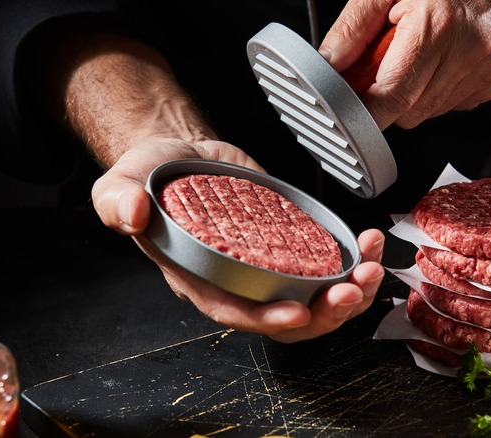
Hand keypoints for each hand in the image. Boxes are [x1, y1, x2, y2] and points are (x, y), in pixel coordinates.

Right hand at [92, 139, 385, 342]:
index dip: (266, 319)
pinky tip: (369, 241)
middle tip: (351, 290)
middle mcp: (238, 279)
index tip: (298, 312)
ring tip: (373, 268)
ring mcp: (268, 263)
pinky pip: (327, 264)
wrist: (181, 153)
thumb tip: (132, 213)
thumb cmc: (151, 176)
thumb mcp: (122, 182)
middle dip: (324, 313)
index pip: (234, 311)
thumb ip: (118, 200)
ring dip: (350, 292)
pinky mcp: (290, 241)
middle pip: (286, 318)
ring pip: (315, 297)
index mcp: (199, 278)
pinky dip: (354, 259)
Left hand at [319, 0, 490, 128]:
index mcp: (438, 26)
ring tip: (417, 52)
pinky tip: (440, 59)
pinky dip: (435, 89)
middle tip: (383, 63)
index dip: (361, 111)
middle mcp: (467, 53)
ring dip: (410, 92)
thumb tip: (329, 64)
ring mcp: (485, 74)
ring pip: (425, 113)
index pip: (389, 98)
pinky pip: (448, 105)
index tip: (344, 106)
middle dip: (384, 97)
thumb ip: (354, 27)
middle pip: (404, 112)